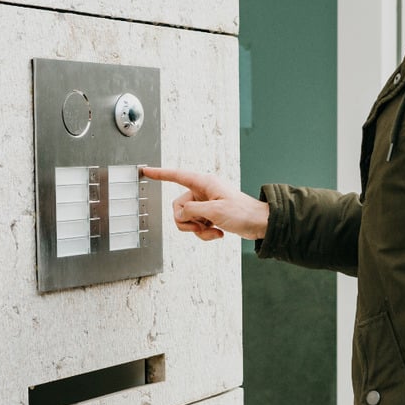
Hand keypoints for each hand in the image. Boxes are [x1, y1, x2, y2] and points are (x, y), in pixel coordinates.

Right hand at [141, 167, 268, 240]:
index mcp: (203, 183)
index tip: (145, 171)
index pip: (176, 176)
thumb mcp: (214, 211)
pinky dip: (205, 233)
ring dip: (198, 230)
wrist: (259, 224)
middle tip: (201, 226)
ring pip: (187, 219)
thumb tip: (182, 214)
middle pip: (178, 207)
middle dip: (187, 221)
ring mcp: (206, 204)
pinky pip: (197, 226)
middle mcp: (203, 192)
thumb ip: (192, 211)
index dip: (160, 174)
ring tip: (213, 230)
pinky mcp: (210, 215)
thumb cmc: (242, 213)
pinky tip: (218, 233)